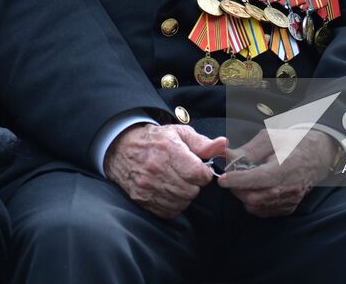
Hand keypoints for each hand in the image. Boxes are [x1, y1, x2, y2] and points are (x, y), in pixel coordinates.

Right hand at [103, 123, 223, 218]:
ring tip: (177, 182)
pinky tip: (169, 191)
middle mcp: (157, 169)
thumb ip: (203, 142)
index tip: (198, 168)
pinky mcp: (142, 198)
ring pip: (181, 202)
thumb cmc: (155, 140)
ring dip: (184, 195)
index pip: (199, 173)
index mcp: (169, 149)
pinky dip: (173, 204)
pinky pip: (168, 211)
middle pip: (191, 190)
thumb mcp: (179, 133)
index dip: (203, 173)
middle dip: (194, 184)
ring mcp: (147, 186)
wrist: (121, 148)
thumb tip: (224, 145)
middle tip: (187, 175)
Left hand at [218, 128, 337, 217]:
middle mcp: (290, 187)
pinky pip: (263, 211)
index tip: (222, 179)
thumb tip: (224, 155)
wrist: (318, 154)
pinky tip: (253, 188)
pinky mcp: (288, 207)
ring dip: (243, 195)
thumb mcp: (271, 138)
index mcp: (287, 166)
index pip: (258, 179)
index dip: (238, 180)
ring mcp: (290, 200)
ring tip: (243, 181)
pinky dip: (252, 202)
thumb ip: (247, 149)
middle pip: (254, 197)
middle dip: (236, 188)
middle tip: (230, 176)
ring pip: (256, 206)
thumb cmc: (292, 142)